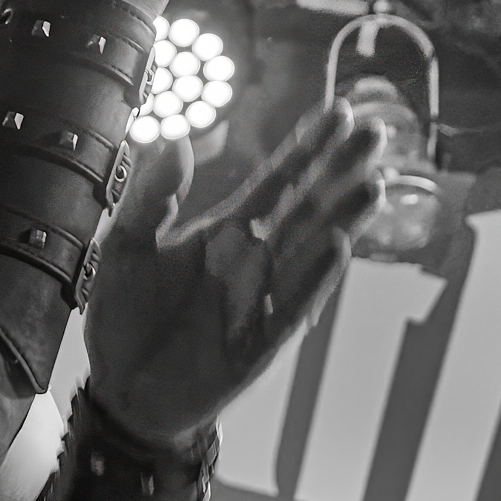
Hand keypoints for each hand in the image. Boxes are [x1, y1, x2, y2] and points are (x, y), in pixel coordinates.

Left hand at [83, 103, 384, 447]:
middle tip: (378, 131)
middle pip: (306, 205)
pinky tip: (338, 246)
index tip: (340, 110)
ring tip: (372, 183)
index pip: (276, 180)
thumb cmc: (126, 316)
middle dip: (340, 169)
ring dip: (342, 217)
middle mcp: (254, 259)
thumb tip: (174, 137)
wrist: (122, 390)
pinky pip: (291, 304)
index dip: (308, 146)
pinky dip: (314, 276)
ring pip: (310, 250)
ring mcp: (261, 298)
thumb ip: (150, 195)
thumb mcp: (125, 246)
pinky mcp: (259, 340)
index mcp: (225, 231)